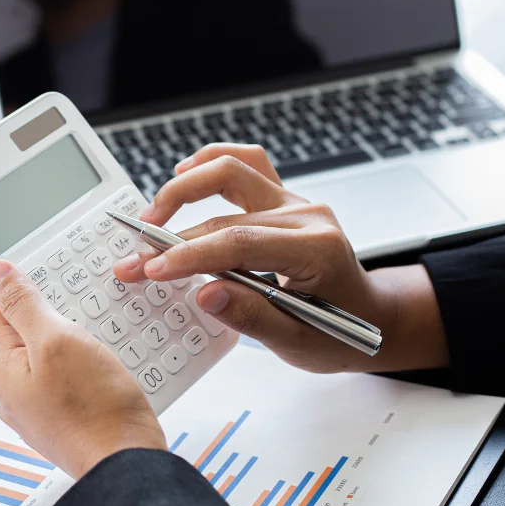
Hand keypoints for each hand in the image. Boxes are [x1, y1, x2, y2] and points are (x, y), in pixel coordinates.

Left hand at [0, 261, 166, 478]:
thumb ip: (23, 304)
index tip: (28, 256)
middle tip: (66, 286)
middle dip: (36, 298)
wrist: (126, 464)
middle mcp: (7, 385)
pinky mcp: (57, 413)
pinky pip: (58, 370)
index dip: (0, 272)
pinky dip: (74, 353)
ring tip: (87, 319)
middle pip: (9, 323)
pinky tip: (99, 352)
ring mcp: (32, 402)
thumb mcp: (58, 340)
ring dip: (59, 325)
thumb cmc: (97, 410)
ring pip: (36, 346)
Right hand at [114, 144, 448, 373]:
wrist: (369, 317)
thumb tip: (205, 293)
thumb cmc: (337, 332)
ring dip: (186, 186)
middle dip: (172, 237)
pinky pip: (246, 164)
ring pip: (234, 169)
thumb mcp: (297, 343)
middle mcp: (306, 216)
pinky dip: (211, 163)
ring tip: (151, 215)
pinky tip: (182, 173)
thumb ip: (251, 317)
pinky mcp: (282, 199)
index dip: (189, 255)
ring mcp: (295, 202)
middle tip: (135, 261)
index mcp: (316, 250)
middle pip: (226, 211)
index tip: (152, 270)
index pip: (240, 243)